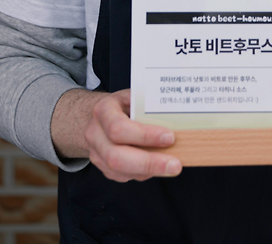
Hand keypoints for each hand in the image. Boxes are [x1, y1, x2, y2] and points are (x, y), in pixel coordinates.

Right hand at [52, 88, 181, 181]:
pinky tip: (158, 167)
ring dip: (149, 171)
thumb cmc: (121, 105)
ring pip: (120, 170)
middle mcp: (95, 134)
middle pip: (116, 156)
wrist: (99, 117)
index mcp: (103, 111)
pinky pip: (124, 176)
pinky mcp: (103, 168)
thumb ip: (148, 104)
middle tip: (175, 165)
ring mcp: (96, 154)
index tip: (170, 137)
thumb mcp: (132, 96)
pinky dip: (144, 173)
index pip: (119, 128)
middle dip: (149, 162)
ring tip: (172, 167)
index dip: (144, 135)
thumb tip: (176, 114)